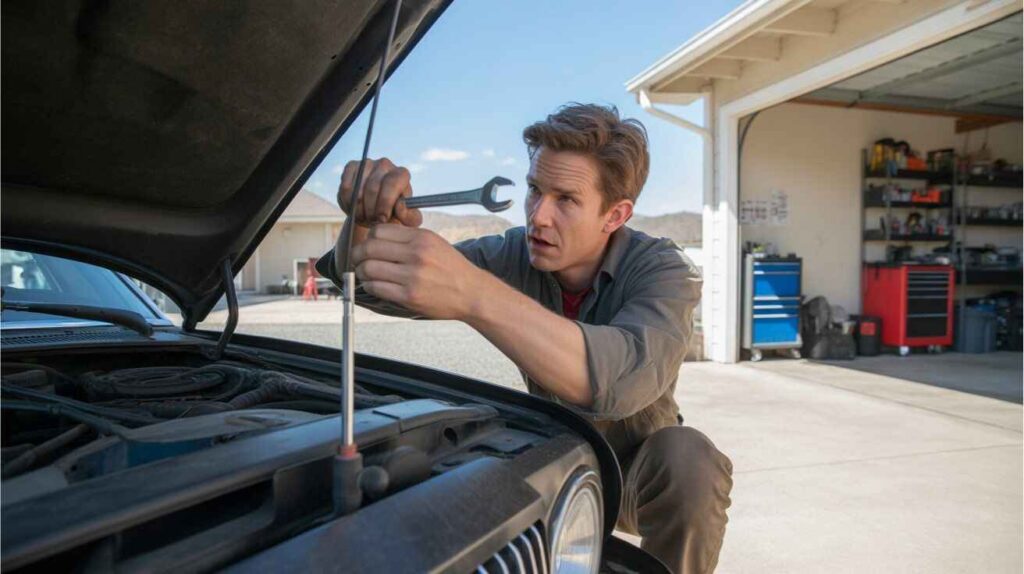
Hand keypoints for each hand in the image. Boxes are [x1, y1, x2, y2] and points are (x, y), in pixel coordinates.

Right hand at [337, 158, 421, 227]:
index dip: (385, 204)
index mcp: (402, 174)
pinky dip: (347, 203)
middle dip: (371, 210)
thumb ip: (409, 216)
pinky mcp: (352, 166)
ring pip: (358, 190)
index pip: (392, 185)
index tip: (382, 219)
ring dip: (358, 209)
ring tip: (363, 217)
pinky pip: (345, 187)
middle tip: (371, 221)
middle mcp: (385, 165)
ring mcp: (368, 163)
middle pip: (373, 188)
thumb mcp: (407, 219)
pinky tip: (354, 209)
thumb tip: (400, 206)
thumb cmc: (394, 213)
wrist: (376, 209)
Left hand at [352, 224, 482, 319]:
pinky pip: (376, 287)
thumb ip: (408, 238)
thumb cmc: (450, 268)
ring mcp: (412, 276)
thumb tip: (376, 236)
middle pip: (369, 248)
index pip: (378, 231)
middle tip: (358, 260)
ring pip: (369, 268)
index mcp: (421, 238)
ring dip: (361, 272)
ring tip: (365, 274)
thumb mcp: (434, 243)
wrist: (471, 293)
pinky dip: (370, 286)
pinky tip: (374, 285)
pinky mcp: (409, 296)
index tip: (368, 246)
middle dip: (358, 255)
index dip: (368, 238)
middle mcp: (416, 254)